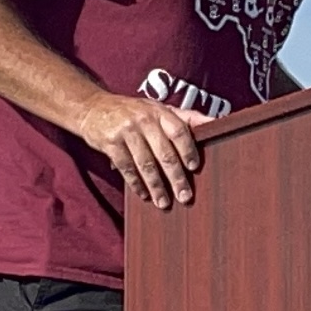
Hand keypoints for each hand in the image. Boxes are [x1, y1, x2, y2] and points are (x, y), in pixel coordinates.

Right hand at [74, 94, 209, 209]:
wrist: (92, 107)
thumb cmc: (134, 111)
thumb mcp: (158, 109)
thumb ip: (187, 117)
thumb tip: (217, 122)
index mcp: (159, 111)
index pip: (179, 130)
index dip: (188, 149)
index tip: (194, 167)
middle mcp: (144, 120)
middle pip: (164, 152)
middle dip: (176, 177)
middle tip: (185, 196)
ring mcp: (126, 131)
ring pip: (145, 164)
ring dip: (156, 186)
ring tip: (164, 203)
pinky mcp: (110, 143)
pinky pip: (126, 168)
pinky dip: (136, 184)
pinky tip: (144, 195)